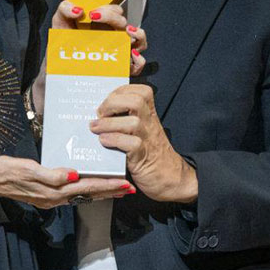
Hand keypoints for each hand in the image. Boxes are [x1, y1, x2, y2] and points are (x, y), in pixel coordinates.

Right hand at [0, 156, 134, 208]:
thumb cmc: (7, 171)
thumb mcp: (28, 169)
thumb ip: (50, 174)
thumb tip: (73, 176)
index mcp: (54, 191)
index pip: (87, 188)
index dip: (107, 186)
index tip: (125, 184)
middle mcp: (56, 197)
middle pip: (89, 194)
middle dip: (110, 191)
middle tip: (130, 188)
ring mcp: (51, 197)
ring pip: (82, 195)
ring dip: (101, 191)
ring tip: (117, 188)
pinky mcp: (47, 193)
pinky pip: (73, 193)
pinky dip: (86, 189)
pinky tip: (90, 185)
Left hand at [51, 1, 147, 75]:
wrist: (58, 67)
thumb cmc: (63, 44)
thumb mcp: (60, 22)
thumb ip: (65, 9)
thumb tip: (77, 9)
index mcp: (103, 23)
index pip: (115, 11)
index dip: (107, 10)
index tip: (92, 13)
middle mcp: (113, 36)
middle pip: (125, 23)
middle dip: (113, 18)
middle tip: (96, 19)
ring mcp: (118, 52)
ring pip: (140, 41)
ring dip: (138, 35)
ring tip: (127, 32)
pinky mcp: (119, 69)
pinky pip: (138, 65)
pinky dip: (139, 60)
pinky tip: (130, 54)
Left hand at [90, 84, 197, 202]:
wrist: (173, 179)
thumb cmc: (151, 154)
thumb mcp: (142, 131)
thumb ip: (127, 119)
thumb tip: (99, 112)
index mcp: (149, 115)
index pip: (141, 91)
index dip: (121, 90)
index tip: (108, 100)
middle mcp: (150, 124)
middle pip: (136, 101)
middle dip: (113, 103)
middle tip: (100, 114)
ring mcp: (148, 140)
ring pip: (132, 122)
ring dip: (109, 124)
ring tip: (96, 128)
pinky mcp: (144, 157)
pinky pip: (131, 144)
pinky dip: (114, 140)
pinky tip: (104, 141)